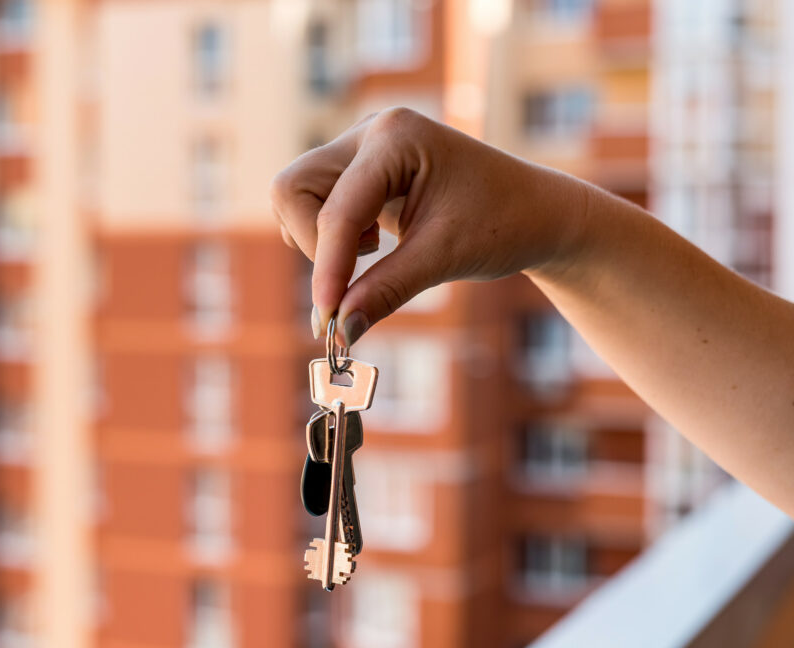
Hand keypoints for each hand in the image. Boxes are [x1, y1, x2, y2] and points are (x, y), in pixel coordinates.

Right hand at [270, 107, 588, 344]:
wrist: (537, 213)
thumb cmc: (503, 224)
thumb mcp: (444, 259)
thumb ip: (385, 291)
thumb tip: (339, 333)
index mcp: (395, 137)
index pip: (336, 210)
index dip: (328, 268)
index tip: (328, 319)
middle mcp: (369, 133)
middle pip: (292, 189)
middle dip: (314, 242)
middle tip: (351, 277)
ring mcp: (360, 149)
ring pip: (295, 197)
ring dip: (320, 239)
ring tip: (375, 251)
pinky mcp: (358, 172)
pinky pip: (313, 206)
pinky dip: (329, 237)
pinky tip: (373, 243)